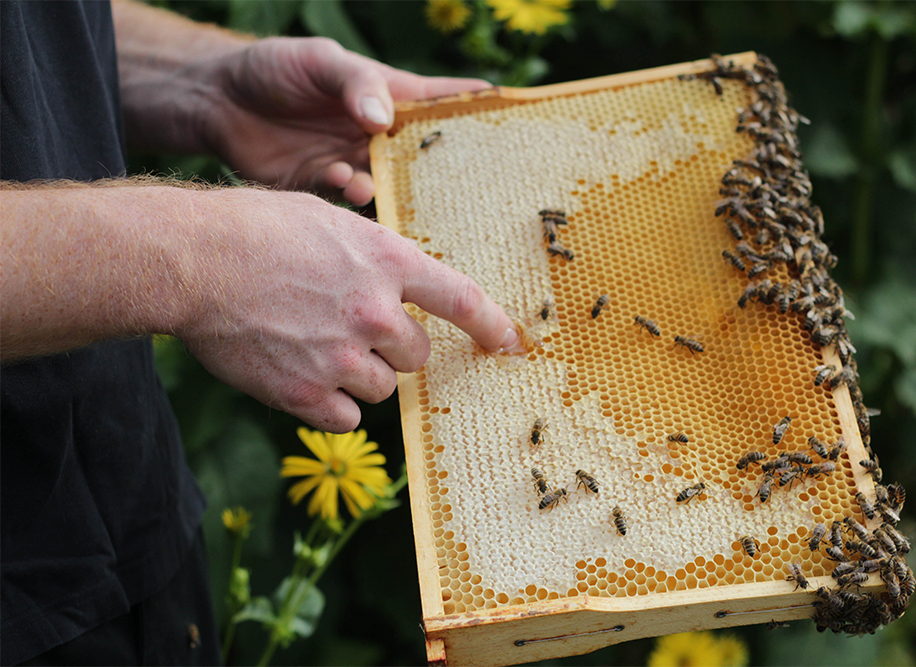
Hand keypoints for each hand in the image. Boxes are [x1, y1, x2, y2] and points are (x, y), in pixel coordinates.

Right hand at [181, 189, 516, 431]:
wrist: (192, 260)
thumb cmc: (254, 229)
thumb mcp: (328, 222)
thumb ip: (374, 258)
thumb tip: (397, 291)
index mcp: (387, 261)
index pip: (462, 299)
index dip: (494, 326)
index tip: (511, 345)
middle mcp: (375, 312)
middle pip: (417, 355)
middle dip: (394, 348)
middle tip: (350, 328)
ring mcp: (342, 357)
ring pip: (382, 389)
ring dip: (359, 375)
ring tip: (312, 345)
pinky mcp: (307, 395)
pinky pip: (347, 419)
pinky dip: (330, 405)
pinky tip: (301, 375)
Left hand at [199, 37, 489, 204]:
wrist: (216, 103)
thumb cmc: (273, 68)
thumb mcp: (318, 60)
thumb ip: (354, 83)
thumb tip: (385, 119)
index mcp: (389, 97)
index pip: (444, 103)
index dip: (481, 111)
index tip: (521, 124)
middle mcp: (379, 135)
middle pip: (427, 157)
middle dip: (446, 174)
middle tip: (467, 190)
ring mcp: (355, 163)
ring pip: (392, 187)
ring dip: (389, 189)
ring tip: (370, 180)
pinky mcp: (326, 190)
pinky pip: (352, 204)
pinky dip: (352, 197)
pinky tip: (339, 182)